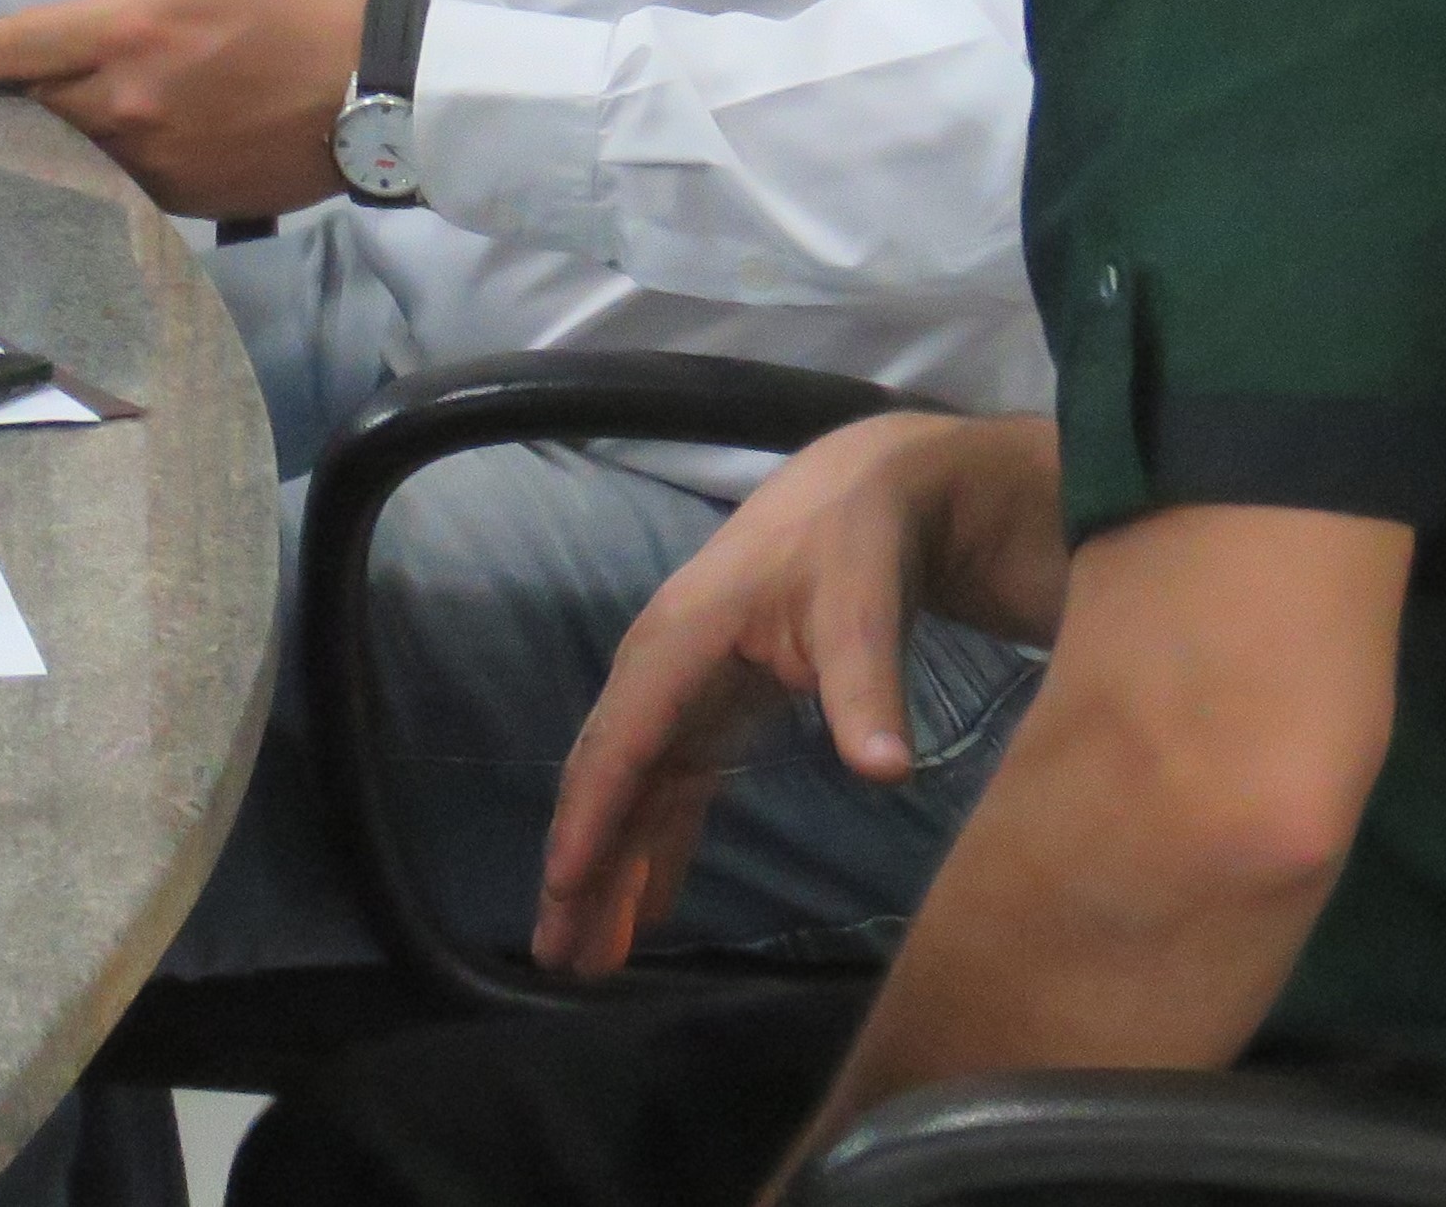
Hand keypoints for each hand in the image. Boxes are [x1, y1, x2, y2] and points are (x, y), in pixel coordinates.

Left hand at [0, 0, 361, 217]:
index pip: (14, 48)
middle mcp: (125, 102)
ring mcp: (149, 160)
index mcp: (126, 31)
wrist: (361, 89)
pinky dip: (92, 168)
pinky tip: (86, 158)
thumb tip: (82, 32)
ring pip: (64, 153)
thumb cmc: (283, 7)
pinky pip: (110, 184)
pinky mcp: (175, 200)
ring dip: (39, 140)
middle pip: (26, 109)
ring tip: (16, 129)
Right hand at [531, 412, 961, 977]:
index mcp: (678, 642)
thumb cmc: (858, 542)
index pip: (622, 743)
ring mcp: (681, 694)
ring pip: (631, 793)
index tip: (564, 885)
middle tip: (558, 952)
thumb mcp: (866, 603)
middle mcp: (661, 672)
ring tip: (588, 954)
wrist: (870, 492)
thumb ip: (868, 687)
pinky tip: (646, 904)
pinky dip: (652, 845)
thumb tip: (887, 772)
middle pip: (607, 780)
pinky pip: (666, 790)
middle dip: (581, 866)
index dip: (592, 816)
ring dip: (610, 869)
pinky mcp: (710, 711)